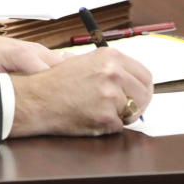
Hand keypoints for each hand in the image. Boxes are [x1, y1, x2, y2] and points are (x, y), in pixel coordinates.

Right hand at [10, 47, 152, 136]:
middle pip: (145, 94)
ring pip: (133, 112)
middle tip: (124, 108)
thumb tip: (133, 79)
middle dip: (137, 104)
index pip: (145, 75)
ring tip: (97, 109)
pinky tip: (90, 117)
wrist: (38, 98)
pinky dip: (107, 126)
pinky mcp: (106, 117)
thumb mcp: (85, 62)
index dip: (142, 88)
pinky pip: (118, 126)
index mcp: (111, 56)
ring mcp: (111, 95)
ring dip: (120, 115)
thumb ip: (111, 67)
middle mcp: (113, 73)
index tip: (138, 94)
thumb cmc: (57, 82)